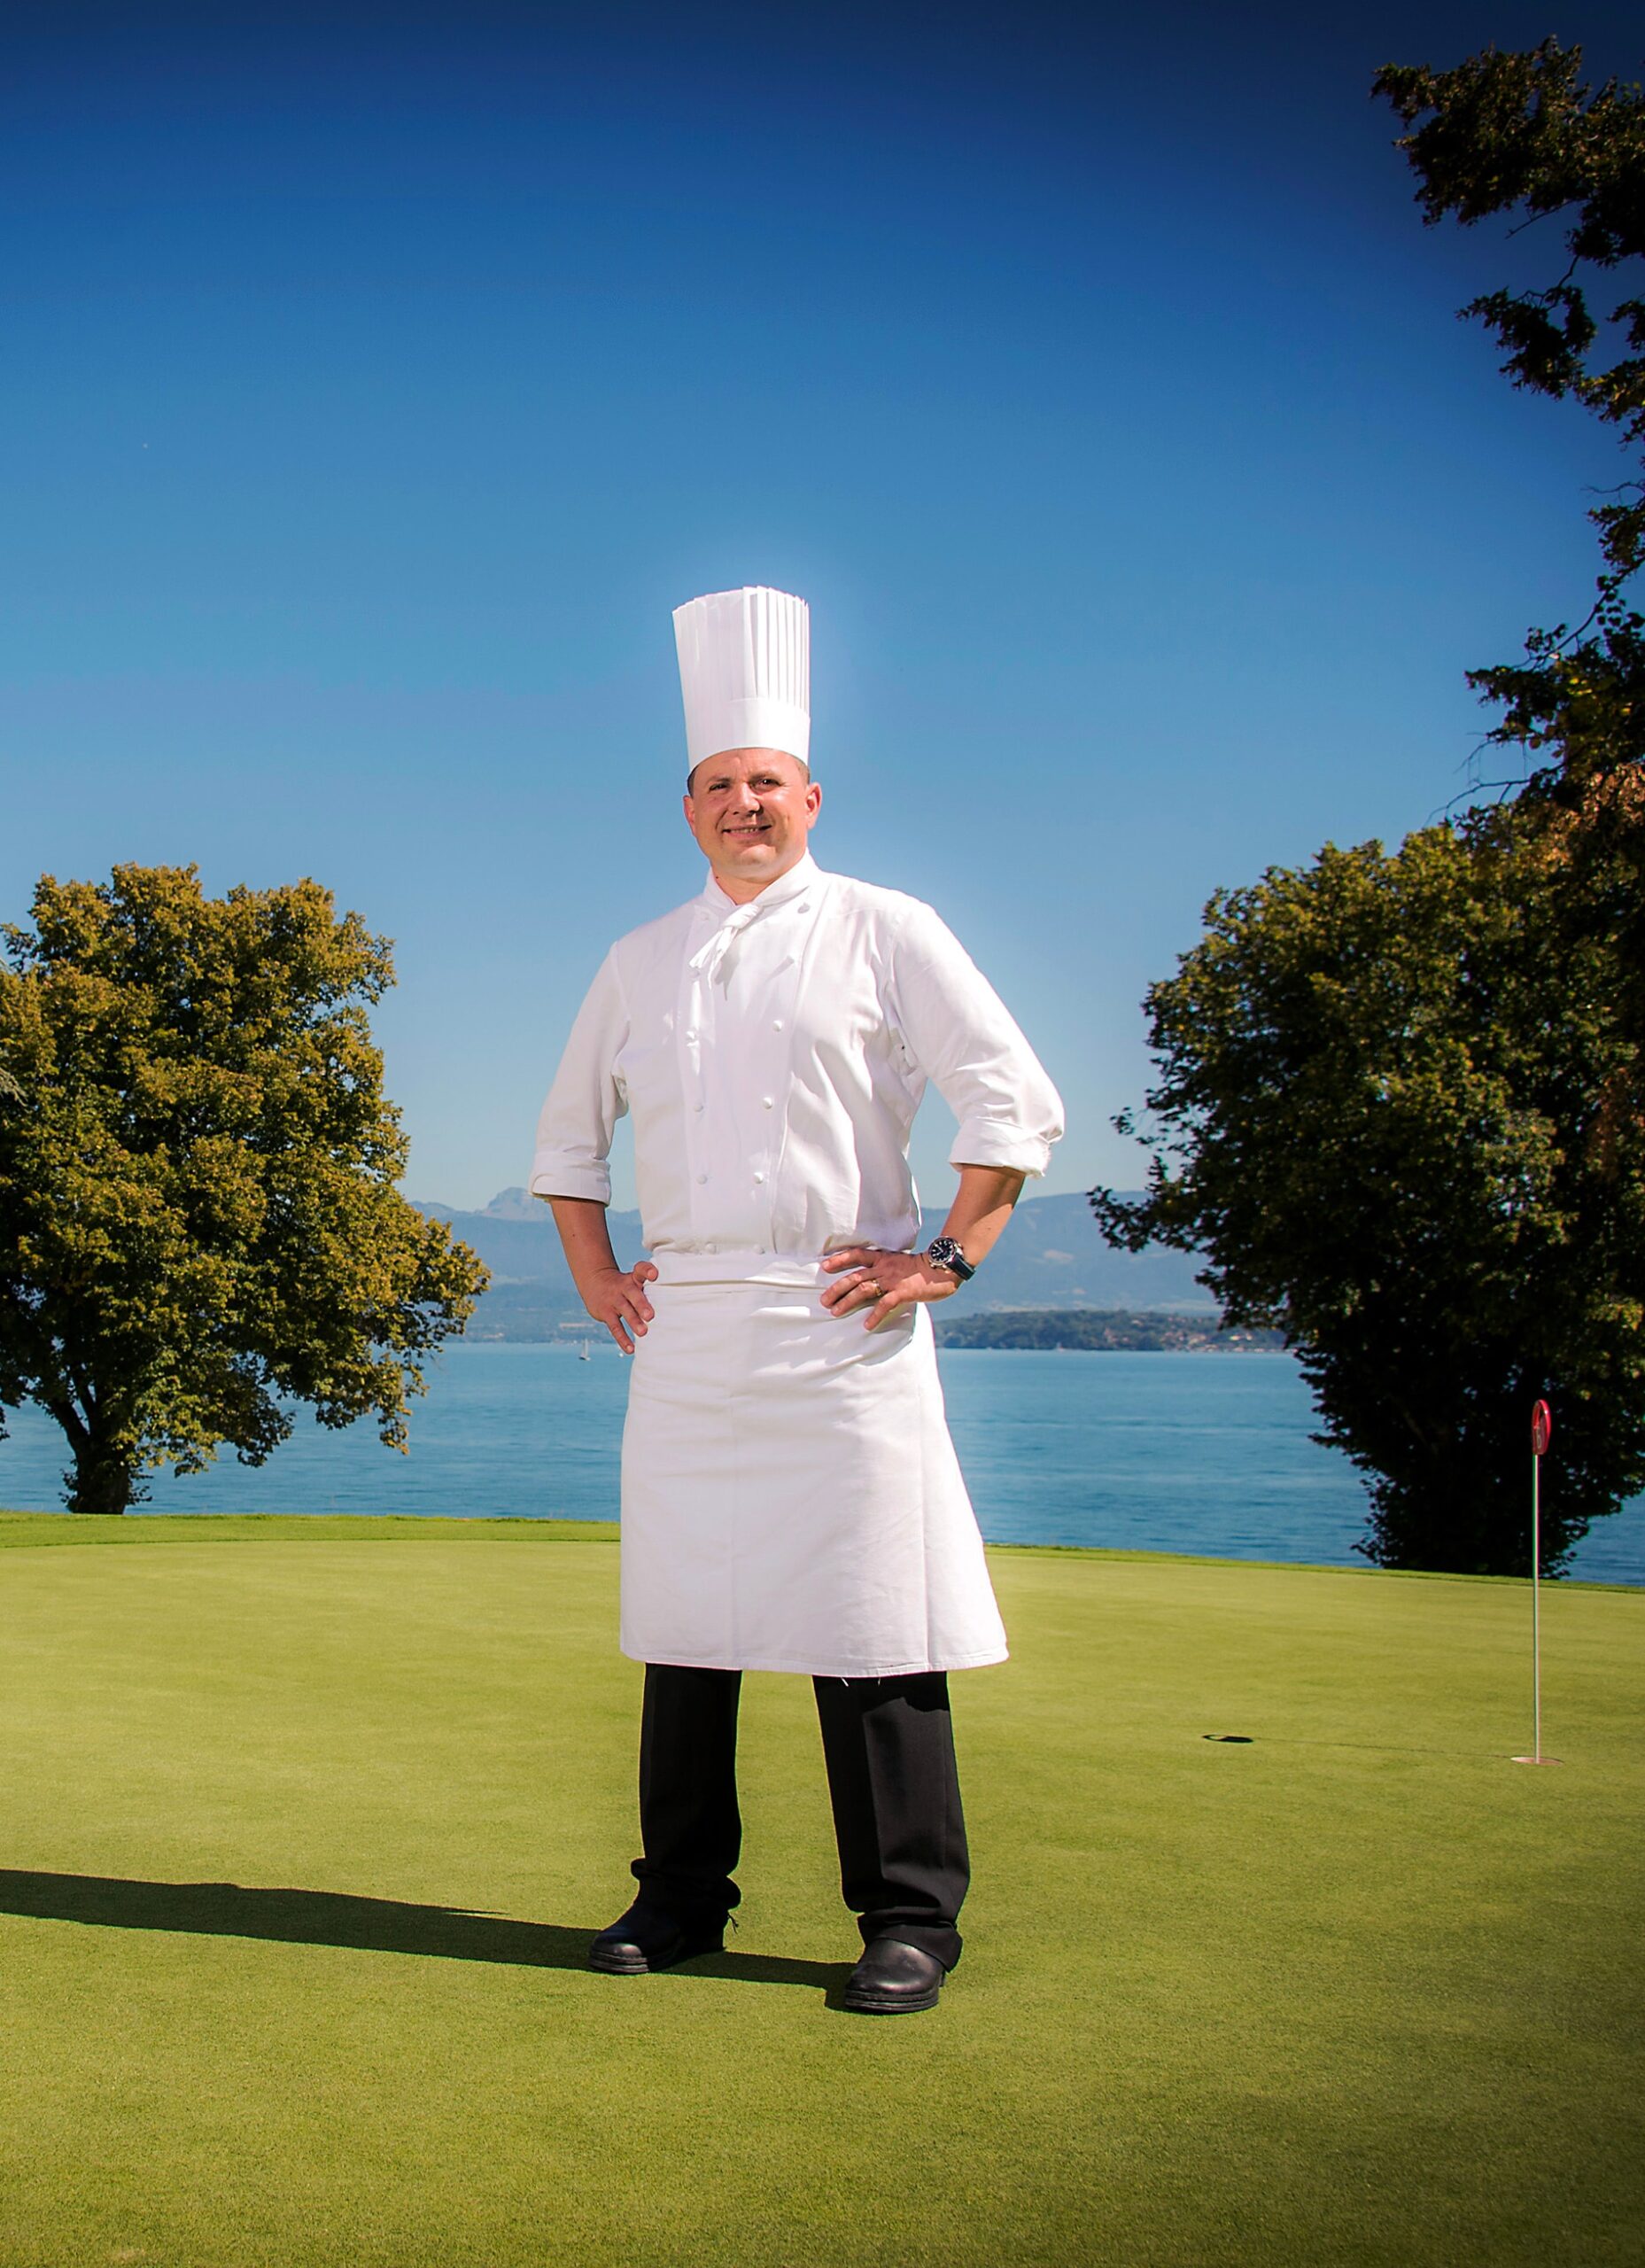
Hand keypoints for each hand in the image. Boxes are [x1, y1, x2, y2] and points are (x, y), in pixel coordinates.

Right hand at [585, 1260, 658, 1353]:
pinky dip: (622, 1338)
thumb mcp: (633, 1280)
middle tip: (650, 1315)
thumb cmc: (623, 1285)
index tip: (654, 1275)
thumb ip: (650, 1289)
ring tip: (643, 1333)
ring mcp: (614, 1300)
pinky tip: (631, 1349)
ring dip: (633, 1321)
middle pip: (632, 1293)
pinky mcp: (606, 1313)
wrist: (594, 1281)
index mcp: (633, 1278)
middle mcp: (623, 1287)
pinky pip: (614, 1327)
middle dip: (641, 1304)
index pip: (639, 1270)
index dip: (646, 1270)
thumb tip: (674, 1307)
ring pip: (624, 1310)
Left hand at [819, 1245, 960, 1331]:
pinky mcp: (903, 1292)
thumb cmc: (922, 1268)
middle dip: (837, 1289)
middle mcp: (884, 1267)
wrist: (943, 1267)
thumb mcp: (899, 1262)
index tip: (825, 1266)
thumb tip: (873, 1280)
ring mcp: (893, 1279)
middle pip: (854, 1276)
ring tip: (835, 1312)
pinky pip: (884, 1304)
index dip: (840, 1260)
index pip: (856, 1255)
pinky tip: (867, 1325)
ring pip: (863, 1289)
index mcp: (883, 1258)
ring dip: (848, 1301)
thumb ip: (886, 1269)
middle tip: (823, 1301)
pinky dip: (874, 1315)